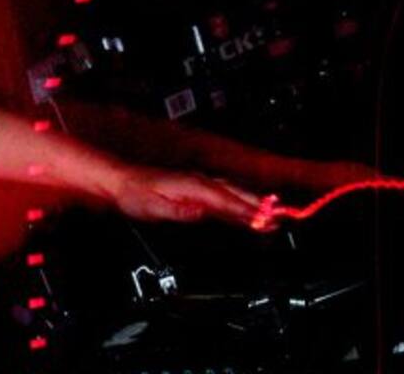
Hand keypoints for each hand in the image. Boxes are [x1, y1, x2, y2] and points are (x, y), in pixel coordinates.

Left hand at [109, 168, 261, 226]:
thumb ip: (177, 210)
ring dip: (254, 204)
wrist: (122, 182)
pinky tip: (247, 212)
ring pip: (234, 193)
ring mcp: (199, 184)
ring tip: (273, 216)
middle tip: (281, 218)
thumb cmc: (135, 193)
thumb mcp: (152, 206)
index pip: (226, 201)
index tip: (265, 221)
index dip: (247, 211)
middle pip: (237, 194)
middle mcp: (199, 182)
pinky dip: (240, 203)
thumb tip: (198, 212)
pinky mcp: (197, 190)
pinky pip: (225, 195)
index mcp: (192, 186)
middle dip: (260, 206)